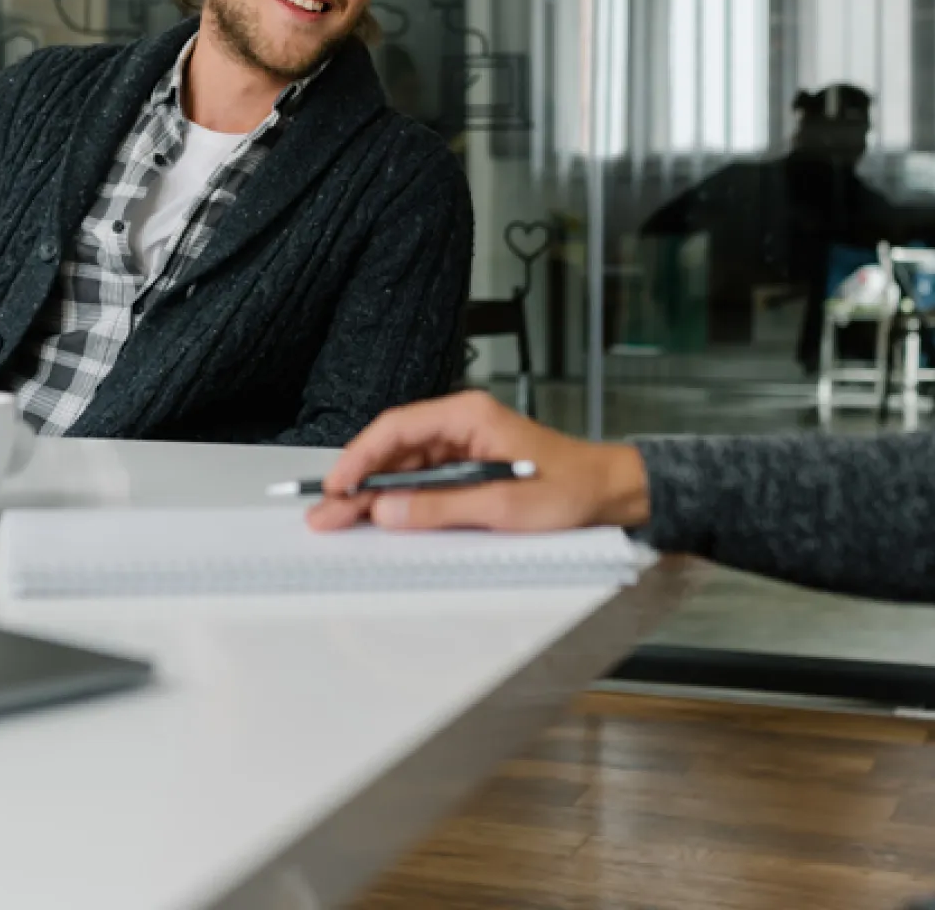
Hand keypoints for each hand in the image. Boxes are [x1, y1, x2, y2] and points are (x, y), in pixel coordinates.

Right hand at [306, 390, 650, 534]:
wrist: (611, 493)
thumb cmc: (571, 489)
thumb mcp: (503, 506)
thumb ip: (440, 507)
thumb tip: (386, 511)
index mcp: (467, 414)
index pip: (397, 428)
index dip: (360, 457)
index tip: (337, 485)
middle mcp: (460, 423)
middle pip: (393, 448)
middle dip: (357, 480)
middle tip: (323, 513)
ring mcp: (462, 444)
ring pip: (402, 466)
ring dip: (372, 493)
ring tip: (338, 519)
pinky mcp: (467, 466)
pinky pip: (421, 479)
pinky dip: (398, 498)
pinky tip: (375, 517)